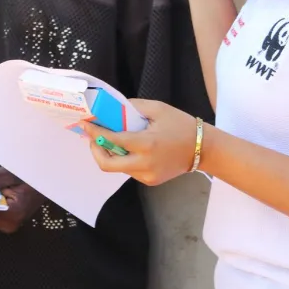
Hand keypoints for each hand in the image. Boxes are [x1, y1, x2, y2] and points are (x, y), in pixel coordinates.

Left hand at [80, 99, 200, 185]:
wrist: (203, 149)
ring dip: (110, 154)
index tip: (85, 125)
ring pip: (117, 168)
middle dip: (95, 150)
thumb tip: (113, 109)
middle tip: (94, 138)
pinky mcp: (150, 181)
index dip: (95, 133)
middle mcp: (144, 164)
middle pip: (106, 164)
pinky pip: (129, 171)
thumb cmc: (181, 125)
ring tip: (112, 140)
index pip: (112, 140)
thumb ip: (133, 107)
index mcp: (146, 144)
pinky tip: (129, 149)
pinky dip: (124, 159)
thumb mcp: (158, 109)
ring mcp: (147, 176)